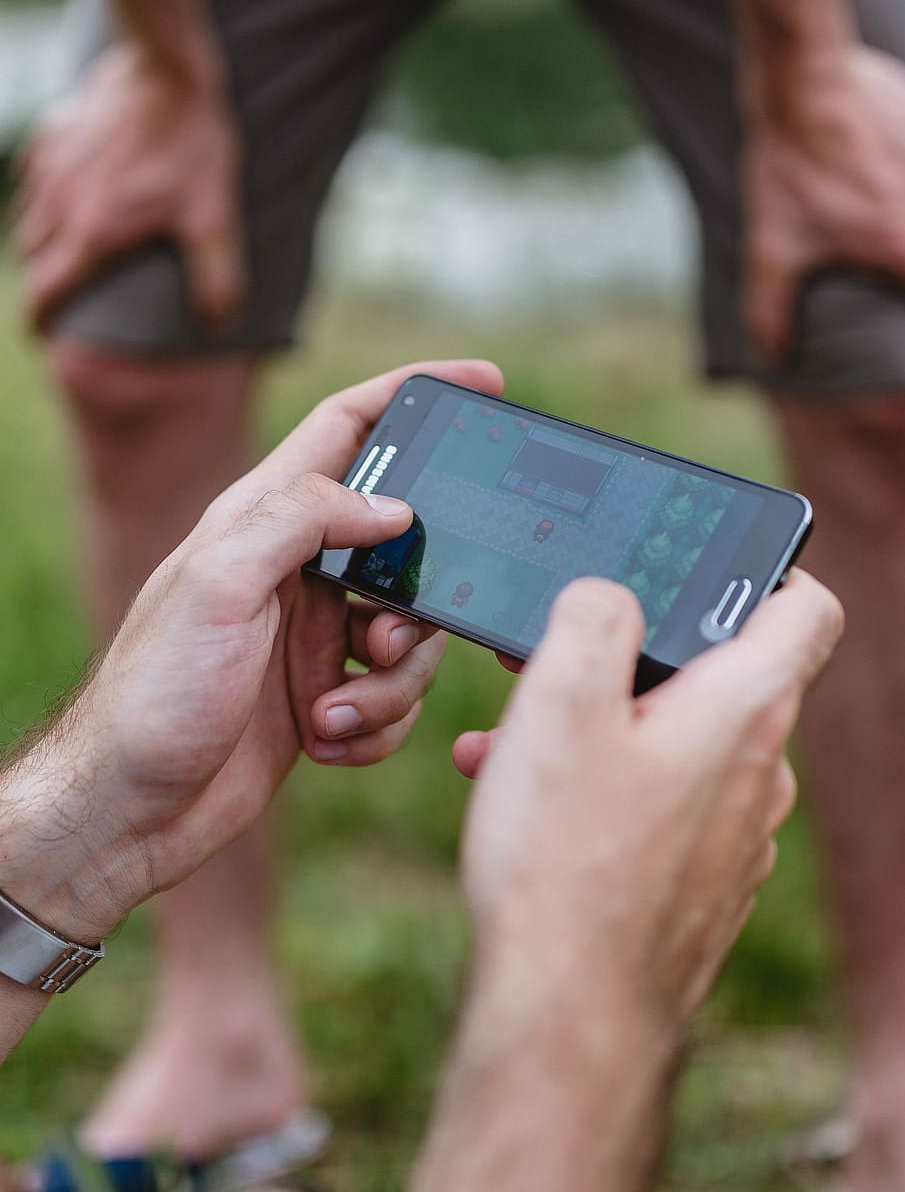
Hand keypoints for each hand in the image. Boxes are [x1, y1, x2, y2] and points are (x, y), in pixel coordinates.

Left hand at [0, 359, 502, 941]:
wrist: (132, 809)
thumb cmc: (157, 692)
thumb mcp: (220, 584)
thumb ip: (304, 519)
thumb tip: (392, 506)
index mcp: (265, 519)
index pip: (350, 428)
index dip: (414, 394)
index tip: (484, 382)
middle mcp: (297, 570)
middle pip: (406, 547)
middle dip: (421, 598)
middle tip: (379, 642)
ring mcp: (315, 636)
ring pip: (411, 634)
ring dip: (390, 684)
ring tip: (333, 714)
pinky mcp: (328, 696)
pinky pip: (395, 697)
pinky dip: (376, 725)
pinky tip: (326, 742)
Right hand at [16, 43, 244, 328]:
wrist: (168, 68)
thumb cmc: (193, 147)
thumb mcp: (215, 218)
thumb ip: (217, 276)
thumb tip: (219, 323)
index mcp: (92, 234)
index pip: (44, 295)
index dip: (40, 323)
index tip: (46, 335)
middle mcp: (60, 205)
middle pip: (33, 260)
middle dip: (47, 282)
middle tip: (72, 293)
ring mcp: (51, 167)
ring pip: (29, 221)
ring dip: (45, 243)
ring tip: (74, 251)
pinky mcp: (53, 135)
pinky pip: (34, 181)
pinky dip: (46, 199)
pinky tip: (74, 198)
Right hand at [456, 570, 841, 1039]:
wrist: (569, 1014)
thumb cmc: (566, 857)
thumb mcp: (562, 703)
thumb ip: (594, 618)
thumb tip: (609, 596)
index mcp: (744, 709)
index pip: (806, 608)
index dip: (767, 569)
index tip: (703, 568)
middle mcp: (758, 773)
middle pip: (717, 678)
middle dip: (629, 661)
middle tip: (551, 664)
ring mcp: (734, 838)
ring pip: (673, 747)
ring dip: (597, 729)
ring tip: (509, 746)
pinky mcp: (700, 887)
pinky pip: (657, 810)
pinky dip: (600, 791)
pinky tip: (524, 808)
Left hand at [744, 45, 904, 356]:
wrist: (804, 84)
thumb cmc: (790, 169)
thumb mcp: (770, 248)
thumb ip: (770, 310)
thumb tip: (775, 355)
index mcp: (904, 249)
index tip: (896, 303)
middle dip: (903, 266)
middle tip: (884, 260)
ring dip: (904, 219)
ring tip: (874, 216)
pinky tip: (893, 179)